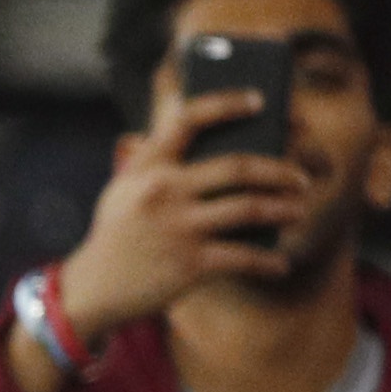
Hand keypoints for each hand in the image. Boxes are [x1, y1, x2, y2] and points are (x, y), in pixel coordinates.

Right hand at [53, 85, 317, 349]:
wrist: (90, 291)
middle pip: (240, 167)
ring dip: (285, 209)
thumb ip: (157, 163)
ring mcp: (178, 228)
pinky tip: (281, 263)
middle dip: (281, 171)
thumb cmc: (117, 236)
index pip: (189, 119)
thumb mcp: (124, 191)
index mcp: (146, 167)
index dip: (228, 103)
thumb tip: (213, 141)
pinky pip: (245, 257)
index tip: (260, 100)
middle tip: (300, 178)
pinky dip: (269, 262)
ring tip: (298, 210)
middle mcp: (163, 192)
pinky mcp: (190, 264)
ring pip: (252, 208)